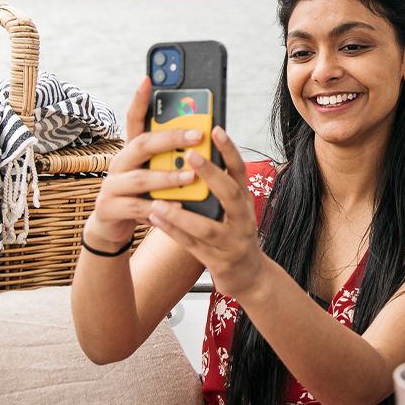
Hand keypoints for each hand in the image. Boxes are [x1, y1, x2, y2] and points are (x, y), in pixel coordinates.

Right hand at [84, 78, 204, 249]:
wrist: (114, 228)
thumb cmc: (144, 195)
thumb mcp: (156, 174)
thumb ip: (171, 159)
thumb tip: (205, 138)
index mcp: (132, 151)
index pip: (134, 119)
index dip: (140, 99)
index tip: (149, 79)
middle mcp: (119, 163)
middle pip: (142, 144)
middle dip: (172, 138)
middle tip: (198, 136)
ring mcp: (111, 185)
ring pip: (140, 177)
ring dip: (168, 176)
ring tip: (191, 176)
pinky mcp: (109, 208)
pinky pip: (136, 206)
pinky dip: (159, 207)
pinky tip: (179, 207)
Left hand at [146, 126, 268, 297]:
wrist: (249, 275)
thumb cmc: (234, 234)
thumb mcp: (233, 210)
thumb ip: (218, 188)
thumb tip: (191, 157)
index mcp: (246, 202)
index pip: (240, 171)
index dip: (229, 150)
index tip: (215, 129)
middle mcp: (243, 220)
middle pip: (231, 195)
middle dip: (211, 175)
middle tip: (191, 156)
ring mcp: (232, 242)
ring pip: (208, 227)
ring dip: (182, 214)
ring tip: (158, 201)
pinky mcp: (218, 261)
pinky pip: (192, 245)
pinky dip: (173, 232)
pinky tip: (155, 219)